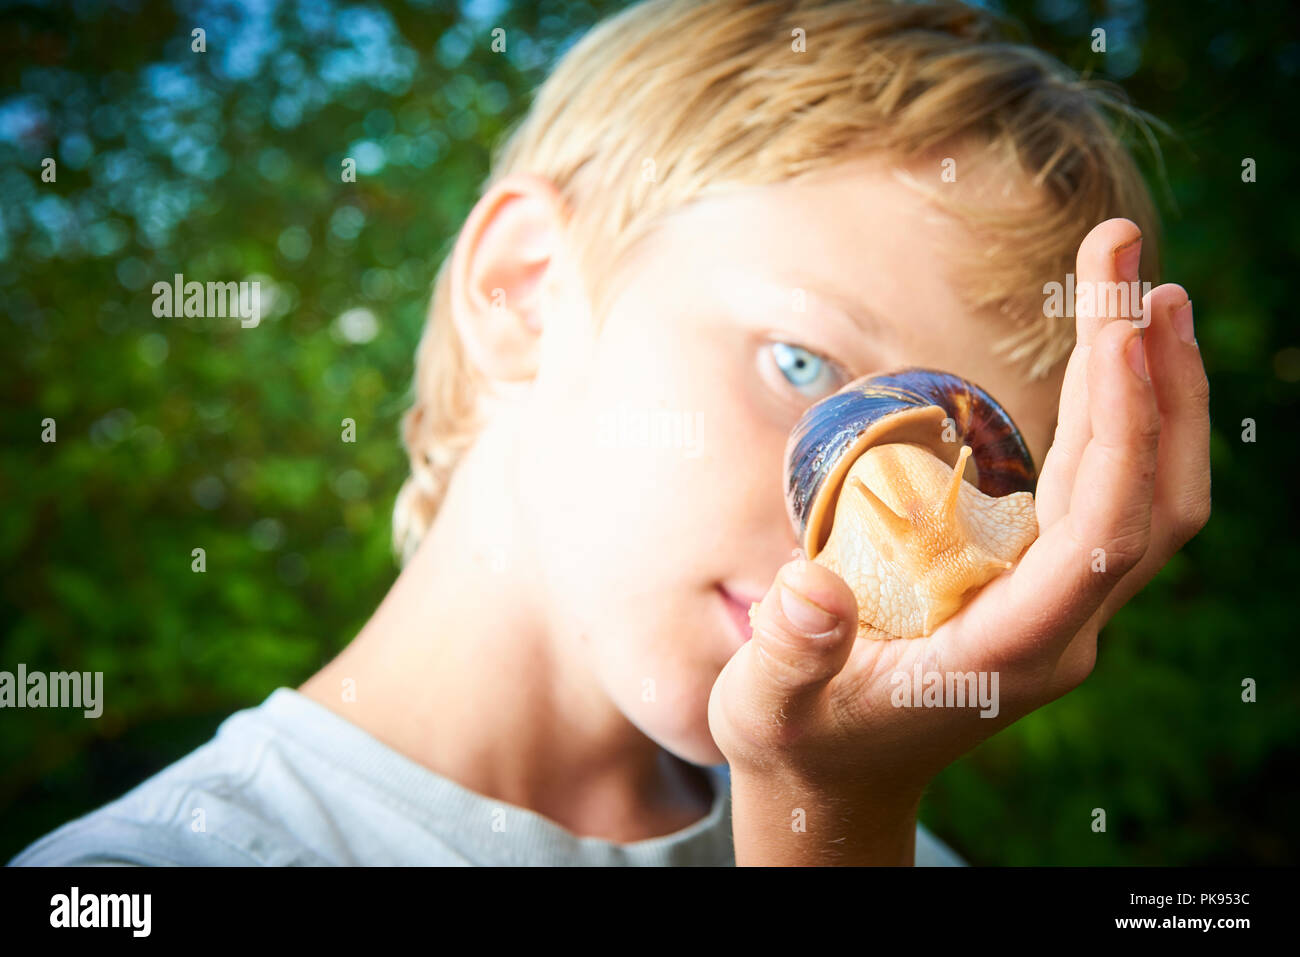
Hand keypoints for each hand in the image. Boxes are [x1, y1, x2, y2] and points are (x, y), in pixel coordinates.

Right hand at [707, 218, 1210, 863]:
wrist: (838, 786)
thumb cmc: (800, 742)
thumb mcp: (767, 708)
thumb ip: (788, 656)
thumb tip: (809, 591)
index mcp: (1004, 655)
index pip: (1097, 537)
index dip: (1121, 433)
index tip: (1118, 327)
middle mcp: (1060, 632)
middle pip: (1151, 503)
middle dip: (1152, 377)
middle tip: (1129, 261)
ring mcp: (1065, 611)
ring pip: (1152, 500)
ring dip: (1158, 392)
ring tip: (1144, 287)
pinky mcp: (1050, 589)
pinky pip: (1115, 499)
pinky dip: (1127, 421)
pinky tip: (1111, 359)